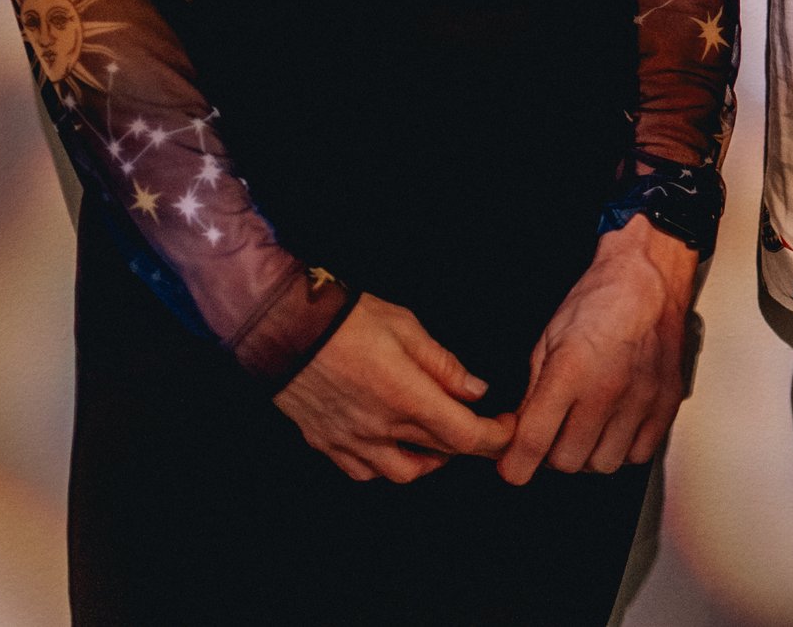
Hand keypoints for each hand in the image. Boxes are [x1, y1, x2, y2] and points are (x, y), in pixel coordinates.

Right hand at [273, 294, 514, 483]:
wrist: (285, 328)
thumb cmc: (346, 319)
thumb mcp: (405, 326)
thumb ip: (443, 363)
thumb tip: (476, 390)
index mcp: (407, 398)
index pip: (465, 436)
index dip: (495, 437)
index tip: (507, 427)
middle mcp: (382, 429)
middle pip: (441, 454)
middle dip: (469, 444)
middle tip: (481, 426)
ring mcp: (353, 442)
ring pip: (403, 473)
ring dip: (429, 460)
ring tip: (436, 437)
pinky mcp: (328, 445)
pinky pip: (366, 471)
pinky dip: (387, 464)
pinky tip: (392, 445)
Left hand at [496, 217, 696, 485]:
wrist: (648, 278)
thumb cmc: (600, 298)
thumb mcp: (548, 336)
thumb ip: (532, 389)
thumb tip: (519, 430)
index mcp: (571, 369)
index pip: (534, 441)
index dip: (516, 464)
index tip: (512, 467)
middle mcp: (607, 390)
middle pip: (567, 462)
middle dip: (551, 453)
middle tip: (552, 433)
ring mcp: (640, 401)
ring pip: (602, 464)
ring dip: (588, 453)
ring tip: (585, 427)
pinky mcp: (665, 405)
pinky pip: (638, 455)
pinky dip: (622, 448)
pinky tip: (614, 425)